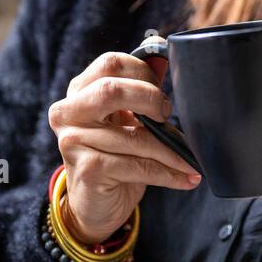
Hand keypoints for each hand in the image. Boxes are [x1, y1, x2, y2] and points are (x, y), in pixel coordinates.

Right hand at [47, 51, 200, 245]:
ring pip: (135, 137)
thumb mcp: (124, 119)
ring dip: (172, 151)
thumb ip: (139, 89)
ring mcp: (73, 142)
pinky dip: (168, 174)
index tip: (163, 96)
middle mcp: (68, 112)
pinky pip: (138, 166)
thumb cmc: (114, 155)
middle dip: (150, 99)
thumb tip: (163, 57)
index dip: (144, 73)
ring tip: (193, 160)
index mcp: (79, 91)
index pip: (111, 63)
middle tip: (169, 117)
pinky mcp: (87, 170)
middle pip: (112, 90)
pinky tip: (186, 178)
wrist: (94, 204)